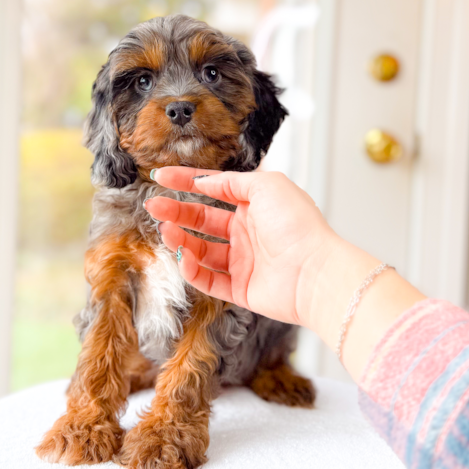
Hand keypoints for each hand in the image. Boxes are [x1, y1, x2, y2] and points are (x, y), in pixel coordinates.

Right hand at [145, 167, 347, 328]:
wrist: (316, 272)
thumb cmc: (298, 225)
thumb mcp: (266, 186)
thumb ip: (232, 182)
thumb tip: (205, 182)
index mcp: (256, 205)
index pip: (214, 190)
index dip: (186, 182)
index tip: (161, 178)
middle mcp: (248, 233)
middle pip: (202, 220)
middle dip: (176, 212)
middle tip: (153, 207)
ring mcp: (244, 262)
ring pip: (201, 250)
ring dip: (181, 240)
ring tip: (165, 232)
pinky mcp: (242, 289)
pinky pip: (209, 280)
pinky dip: (193, 270)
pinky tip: (183, 258)